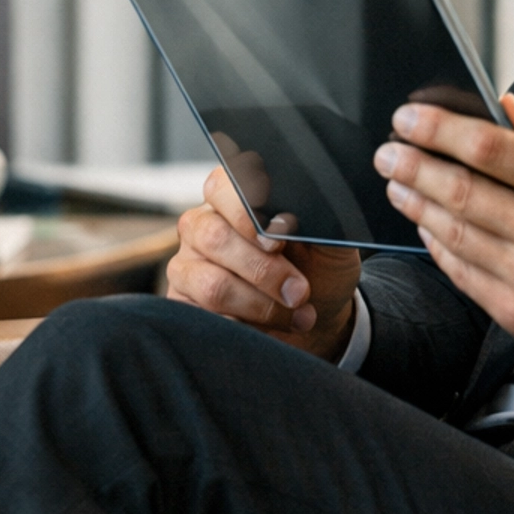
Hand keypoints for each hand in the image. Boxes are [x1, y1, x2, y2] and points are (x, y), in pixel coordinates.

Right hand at [167, 165, 361, 357]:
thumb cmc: (317, 267)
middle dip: (264, 270)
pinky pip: (205, 318)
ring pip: (212, 284)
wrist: (314, 313)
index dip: (248, 212)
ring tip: (295, 312)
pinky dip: (246, 327)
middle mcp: (202, 224)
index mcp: (234, 195)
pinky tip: (269, 328)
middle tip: (299, 290)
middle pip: (214, 237)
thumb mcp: (329, 240)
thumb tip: (314, 209)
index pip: (221, 186)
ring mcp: (188, 264)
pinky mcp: (184, 303)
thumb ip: (320, 218)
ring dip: (261, 305)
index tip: (280, 238)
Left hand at [372, 94, 513, 365]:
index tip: (409, 118)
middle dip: (412, 165)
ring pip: (452, 233)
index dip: (439, 129)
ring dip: (416, 204)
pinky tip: (427, 225)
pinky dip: (438, 245)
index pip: (489, 147)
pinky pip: (461, 273)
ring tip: (398, 183)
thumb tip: (503, 107)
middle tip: (387, 152)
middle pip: (459, 190)